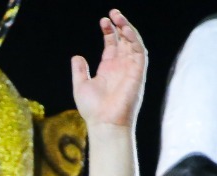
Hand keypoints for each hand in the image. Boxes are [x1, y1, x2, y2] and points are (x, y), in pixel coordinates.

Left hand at [71, 10, 146, 129]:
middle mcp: (121, 66)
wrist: (105, 122)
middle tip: (112, 13)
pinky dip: (134, 39)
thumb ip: (80, 70)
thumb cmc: (93, 109)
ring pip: (133, 43)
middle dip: (119, 25)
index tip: (103, 21)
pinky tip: (126, 30)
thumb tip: (77, 56)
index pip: (112, 45)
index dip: (109, 32)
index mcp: (108, 69)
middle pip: (124, 40)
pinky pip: (139, 51)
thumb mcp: (81, 85)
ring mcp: (130, 68)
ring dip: (128, 29)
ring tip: (118, 17)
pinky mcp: (138, 72)